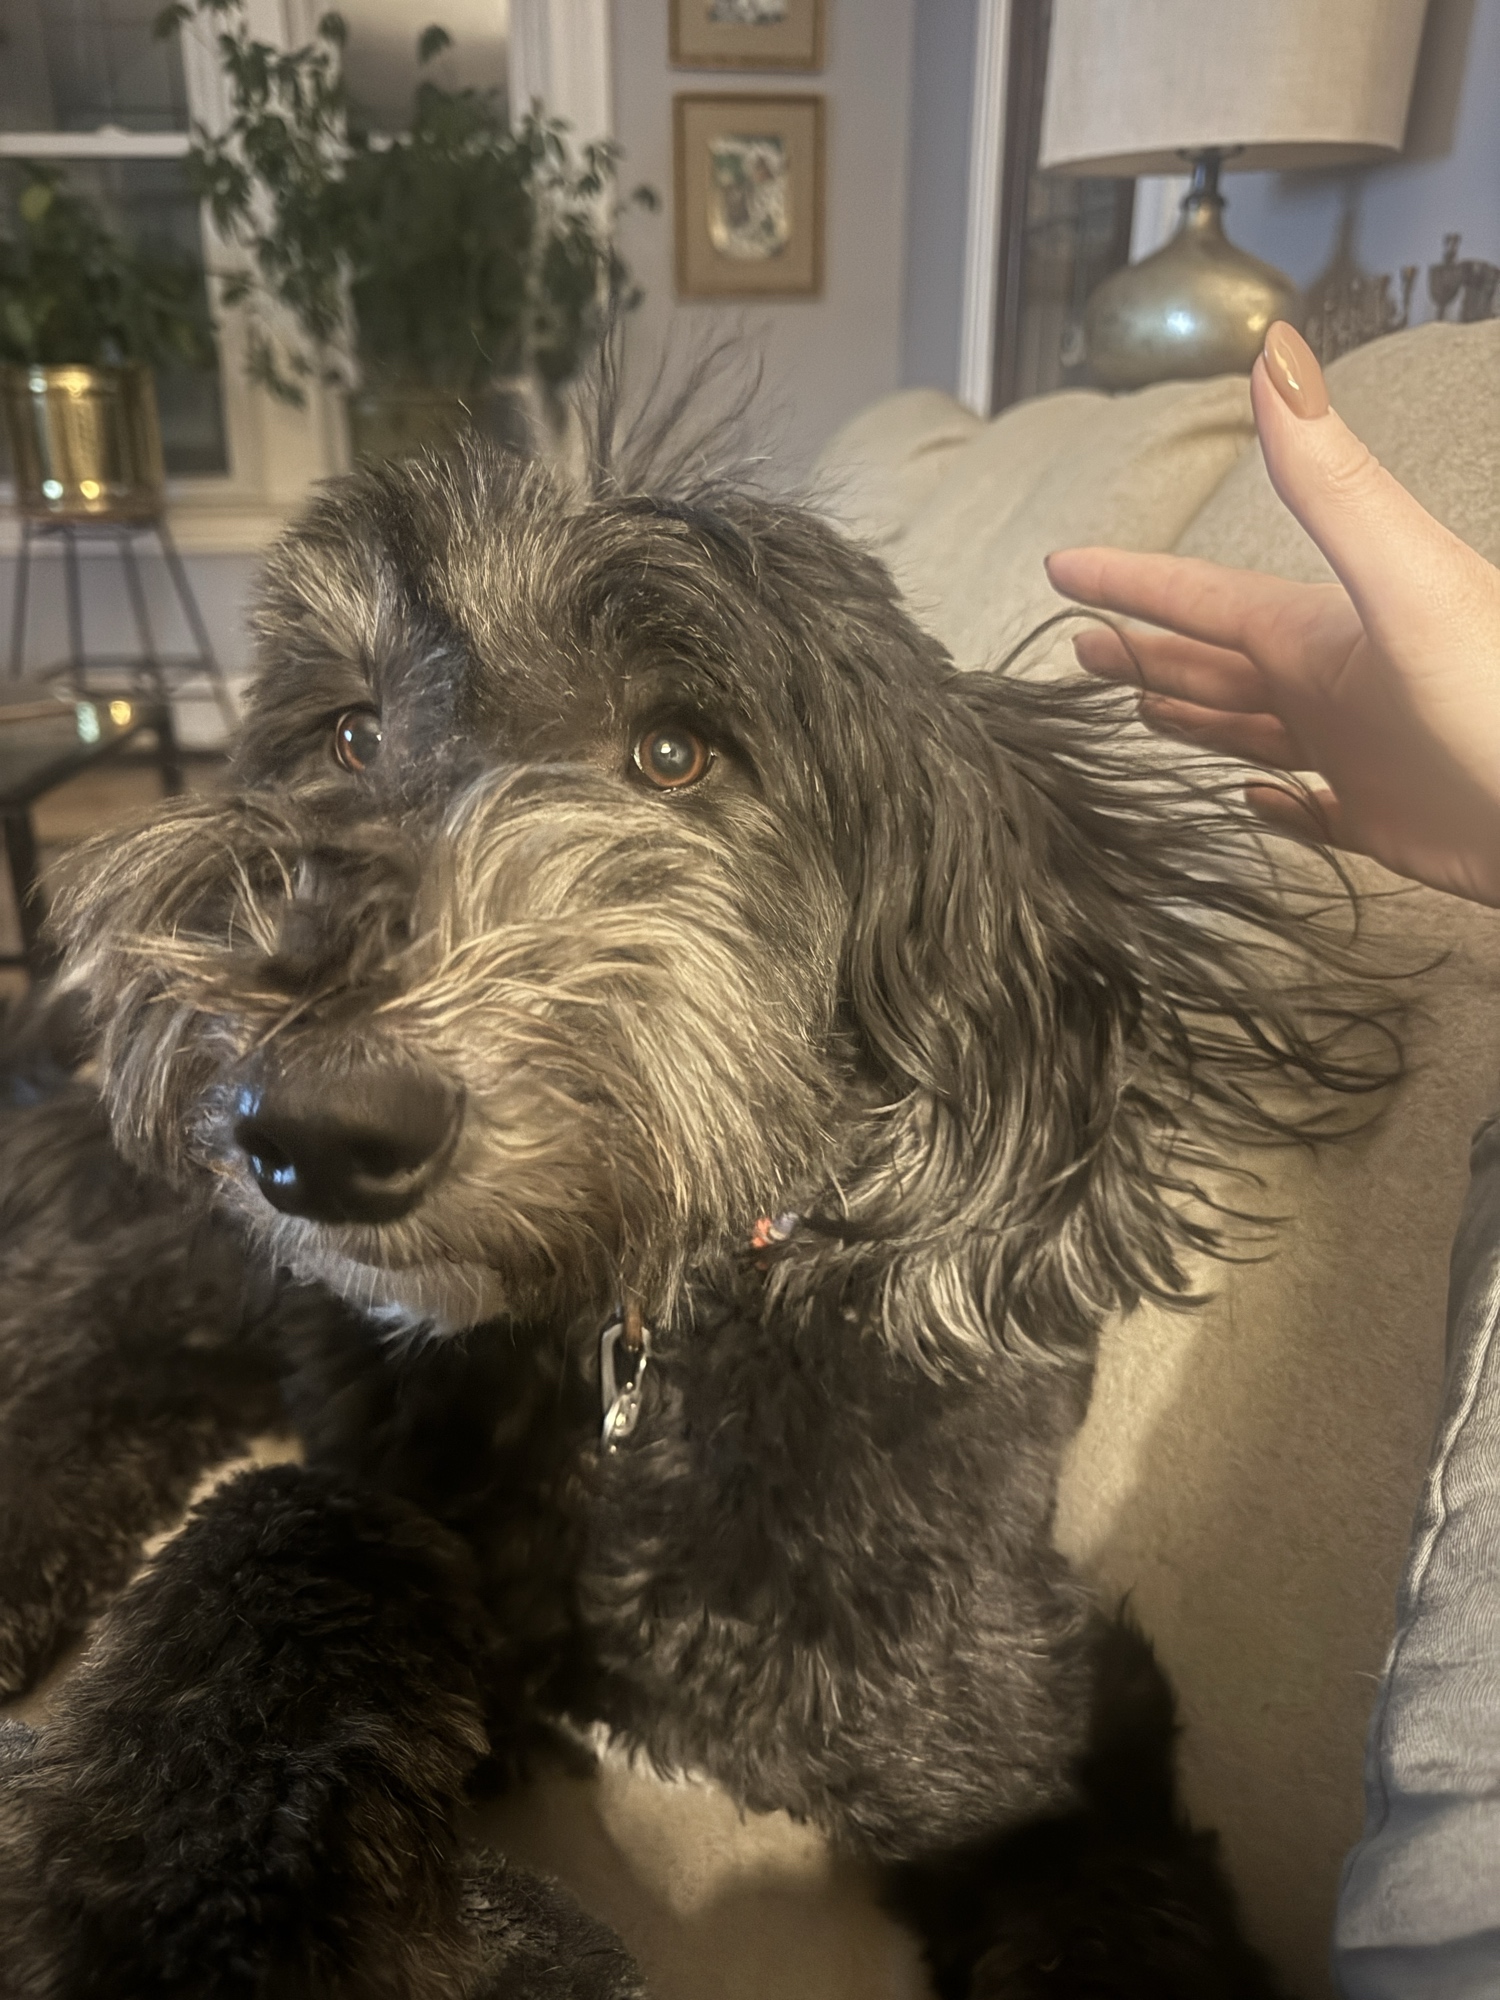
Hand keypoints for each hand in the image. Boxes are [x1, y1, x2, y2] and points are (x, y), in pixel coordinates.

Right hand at [1044, 323, 1499, 906]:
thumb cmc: (1498, 701)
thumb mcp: (1411, 582)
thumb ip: (1332, 484)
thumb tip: (1275, 360)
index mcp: (1318, 633)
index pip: (1201, 598)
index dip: (1130, 580)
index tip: (1062, 565)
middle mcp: (1332, 683)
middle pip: (1213, 662)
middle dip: (1144, 647)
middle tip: (1079, 644)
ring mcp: (1358, 751)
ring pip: (1250, 728)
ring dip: (1193, 713)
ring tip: (1138, 708)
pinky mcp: (1382, 819)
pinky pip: (1309, 810)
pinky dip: (1270, 803)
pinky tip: (1249, 799)